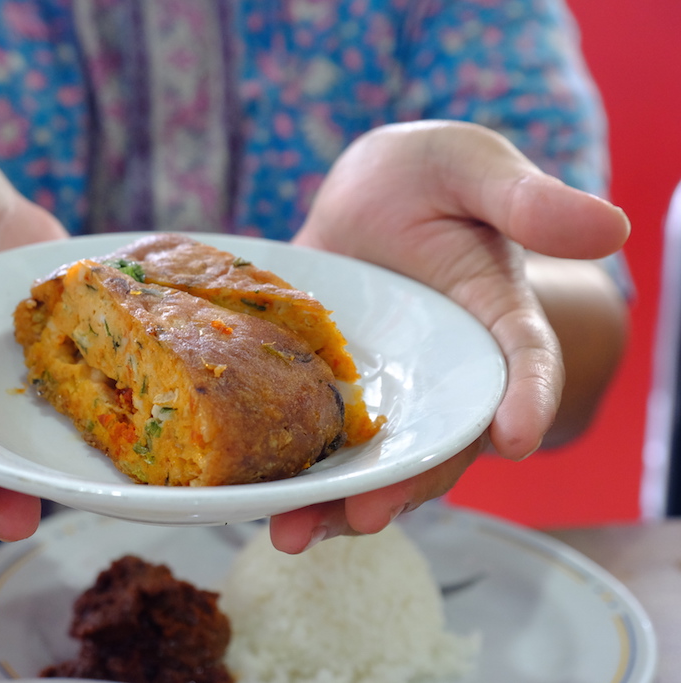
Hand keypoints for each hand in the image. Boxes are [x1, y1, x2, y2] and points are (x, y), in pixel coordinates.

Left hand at [273, 120, 629, 552]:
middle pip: (440, 440)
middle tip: (368, 515)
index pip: (524, 362)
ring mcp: (390, 387)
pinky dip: (298, 475)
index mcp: (496, 315)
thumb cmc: (431, 175)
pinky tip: (257, 502)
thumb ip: (527, 199)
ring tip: (294, 534)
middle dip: (409, 482)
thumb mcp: (471, 169)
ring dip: (340, 502)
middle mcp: (447, 369)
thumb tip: (613, 225)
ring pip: (377, 458)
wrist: (365, 193)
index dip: (527, 398)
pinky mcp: (336, 391)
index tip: (517, 438)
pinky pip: (323, 440)